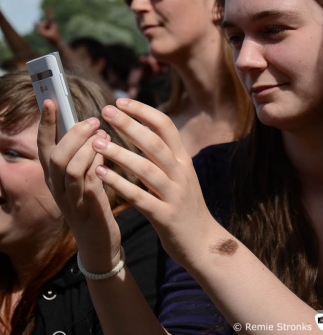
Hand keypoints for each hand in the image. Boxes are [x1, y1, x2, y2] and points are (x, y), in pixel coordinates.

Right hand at [35, 6, 61, 46]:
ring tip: (48, 35)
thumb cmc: (54, 39)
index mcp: (53, 23)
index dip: (48, 10)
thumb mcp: (46, 35)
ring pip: (40, 27)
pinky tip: (45, 35)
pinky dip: (41, 32)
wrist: (57, 43)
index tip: (47, 4)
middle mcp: (50, 23)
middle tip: (48, 34)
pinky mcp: (45, 27)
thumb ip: (40, 30)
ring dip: (42, 32)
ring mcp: (47, 25)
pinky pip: (39, 29)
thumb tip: (34, 22)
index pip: (50, 15)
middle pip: (42, 24)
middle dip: (42, 29)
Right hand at [37, 99, 121, 270]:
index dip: (45, 123)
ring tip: (102, 134)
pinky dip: (97, 163)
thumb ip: (83, 155)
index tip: (50, 101)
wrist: (98, 241)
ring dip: (86, 147)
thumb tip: (92, 126)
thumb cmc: (91, 202)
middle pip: (56, 155)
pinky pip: (89, 181)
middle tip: (93, 120)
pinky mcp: (87, 208)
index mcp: (52, 177)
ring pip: (70, 167)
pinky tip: (107, 152)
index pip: (43, 146)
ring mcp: (70, 199)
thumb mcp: (81, 177)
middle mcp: (55, 187)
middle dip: (73, 134)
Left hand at [92, 98, 216, 265]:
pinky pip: (140, 197)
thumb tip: (140, 129)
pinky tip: (101, 174)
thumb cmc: (185, 205)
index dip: (143, 111)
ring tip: (96, 143)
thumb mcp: (180, 174)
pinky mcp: (165, 217)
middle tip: (105, 111)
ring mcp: (175, 195)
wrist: (204, 243)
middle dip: (129, 124)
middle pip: (155, 143)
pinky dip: (120, 184)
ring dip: (120, 153)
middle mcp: (181, 173)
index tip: (120, 101)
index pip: (165, 126)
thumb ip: (163, 154)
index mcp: (183, 159)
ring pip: (147, 169)